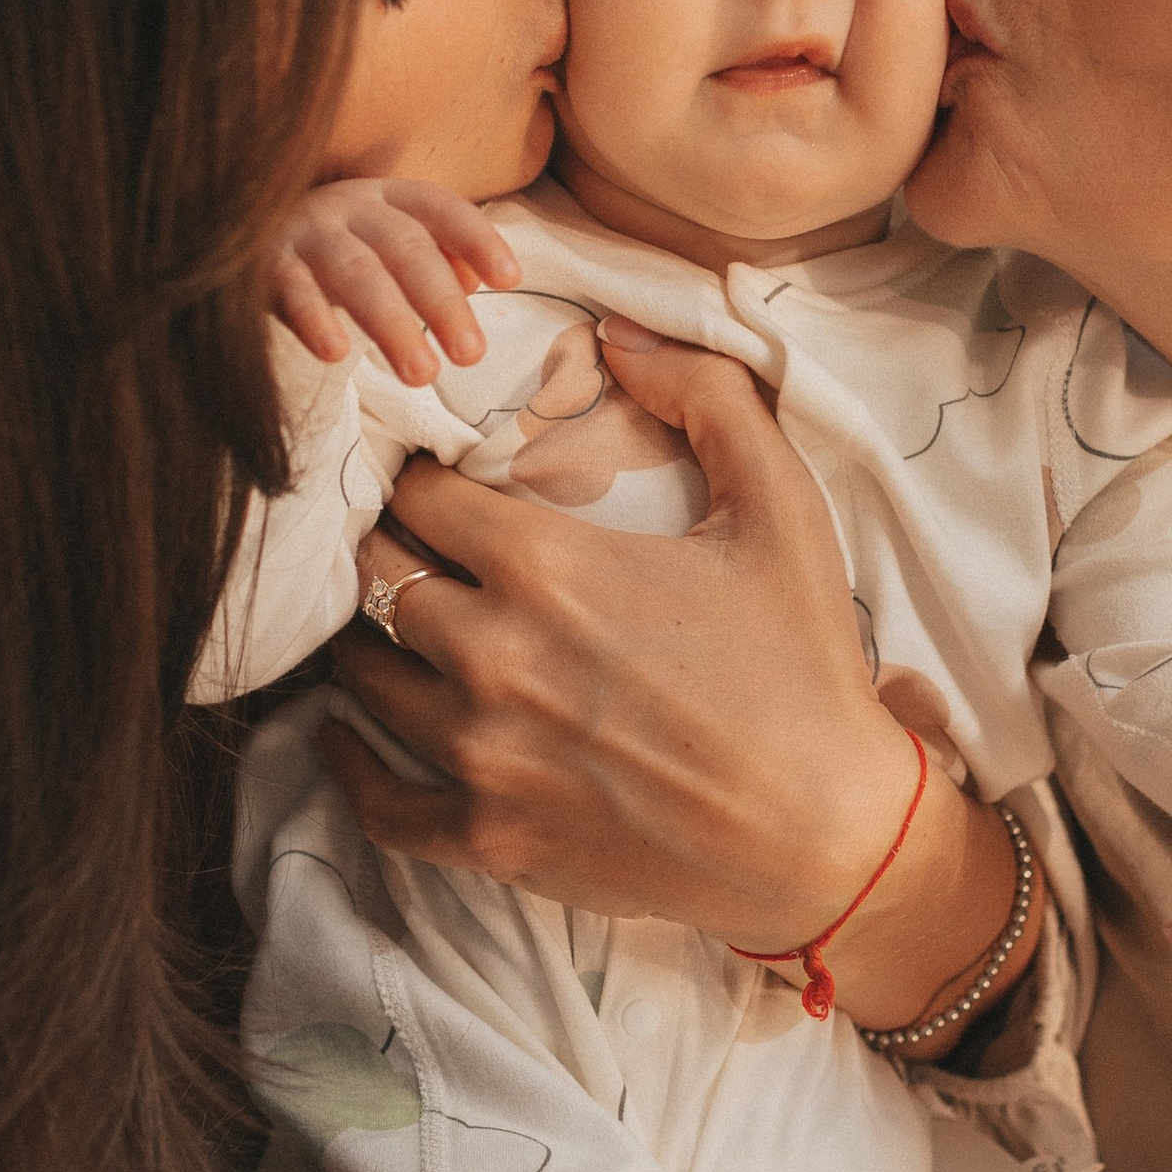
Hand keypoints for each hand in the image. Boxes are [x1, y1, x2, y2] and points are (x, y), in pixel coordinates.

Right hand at [267, 178, 518, 387]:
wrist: (240, 230)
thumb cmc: (336, 245)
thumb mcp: (387, 242)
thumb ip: (437, 257)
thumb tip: (476, 281)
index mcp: (387, 197)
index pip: (441, 209)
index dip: (476, 238)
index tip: (511, 278)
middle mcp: (348, 206)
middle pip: (406, 248)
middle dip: (442, 302)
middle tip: (472, 355)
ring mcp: (305, 232)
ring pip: (356, 274)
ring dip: (393, 324)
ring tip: (424, 374)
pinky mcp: (264, 264)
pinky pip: (292, 291)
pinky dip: (313, 319)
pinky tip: (336, 353)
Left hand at [323, 319, 926, 950]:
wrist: (827, 835)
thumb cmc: (805, 666)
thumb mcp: (782, 507)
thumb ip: (705, 396)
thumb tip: (618, 331)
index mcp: (548, 566)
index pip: (417, 494)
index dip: (419, 477)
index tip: (434, 481)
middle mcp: (492, 655)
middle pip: (375, 574)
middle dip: (383, 547)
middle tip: (404, 545)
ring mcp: (480, 755)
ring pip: (360, 675)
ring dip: (366, 639)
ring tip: (386, 622)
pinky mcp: (486, 839)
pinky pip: (373, 798)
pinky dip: (346, 761)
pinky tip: (344, 732)